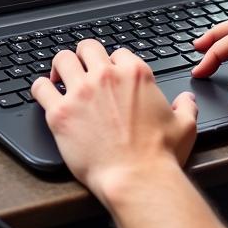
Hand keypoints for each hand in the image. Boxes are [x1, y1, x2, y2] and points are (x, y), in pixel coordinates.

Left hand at [31, 39, 197, 196]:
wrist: (136, 179)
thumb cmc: (160, 156)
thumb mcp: (185, 126)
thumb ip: (186, 107)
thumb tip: (187, 100)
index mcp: (135, 74)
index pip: (118, 53)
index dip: (113, 65)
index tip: (110, 76)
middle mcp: (106, 76)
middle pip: (88, 48)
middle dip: (84, 57)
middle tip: (81, 70)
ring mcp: (82, 92)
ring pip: (62, 60)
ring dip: (60, 67)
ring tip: (59, 77)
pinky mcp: (61, 113)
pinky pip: (40, 88)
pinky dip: (40, 88)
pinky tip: (44, 94)